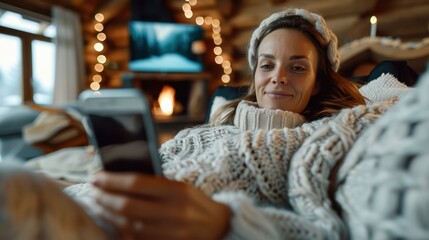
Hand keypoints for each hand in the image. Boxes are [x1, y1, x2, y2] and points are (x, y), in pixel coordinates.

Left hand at [91, 171, 231, 239]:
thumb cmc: (195, 202)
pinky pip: (136, 239)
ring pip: (128, 225)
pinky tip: (111, 222)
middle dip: (104, 197)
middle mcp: (174, 212)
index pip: (136, 183)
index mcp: (177, 191)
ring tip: (97, 204)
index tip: (96, 176)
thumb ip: (155, 183)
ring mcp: (170, 232)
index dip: (112, 180)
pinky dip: (120, 230)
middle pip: (128, 205)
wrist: (219, 226)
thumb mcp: (180, 186)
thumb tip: (120, 179)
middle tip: (92, 190)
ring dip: (107, 214)